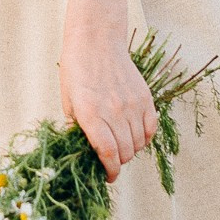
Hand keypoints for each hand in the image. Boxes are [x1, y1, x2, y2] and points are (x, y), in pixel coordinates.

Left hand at [59, 19, 156, 182]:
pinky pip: (151, 128)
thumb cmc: (77, 71)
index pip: (108, 154)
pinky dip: (145, 137)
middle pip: (125, 152)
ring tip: (121, 146)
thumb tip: (84, 151)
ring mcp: (132, 105)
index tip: (108, 177)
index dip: (110, 171)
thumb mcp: (68, 102)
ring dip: (131, 150)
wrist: (96, 42)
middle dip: (118, 162)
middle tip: (111, 160)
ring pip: (139, 143)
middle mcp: (114, 112)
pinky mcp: (145, 98)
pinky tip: (135, 135)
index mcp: (92, 115)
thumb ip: (77, 128)